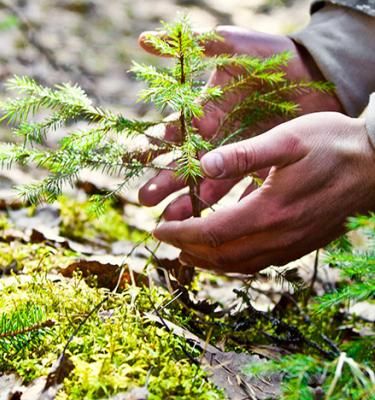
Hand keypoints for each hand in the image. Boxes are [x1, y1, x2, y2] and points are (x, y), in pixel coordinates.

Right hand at [138, 26, 342, 219]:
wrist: (315, 73)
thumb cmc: (271, 56)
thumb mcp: (233, 45)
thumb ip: (195, 45)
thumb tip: (144, 40)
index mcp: (205, 112)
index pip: (172, 132)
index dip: (151, 145)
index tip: (131, 159)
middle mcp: (216, 138)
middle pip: (185, 164)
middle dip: (164, 182)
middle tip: (145, 200)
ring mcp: (237, 155)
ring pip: (208, 183)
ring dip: (189, 201)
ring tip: (171, 219)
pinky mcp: (260, 166)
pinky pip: (242, 189)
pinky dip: (230, 205)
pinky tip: (215, 222)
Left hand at [153, 113, 374, 273]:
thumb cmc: (333, 146)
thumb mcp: (287, 140)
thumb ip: (243, 154)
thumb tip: (203, 165)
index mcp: (270, 210)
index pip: (211, 233)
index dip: (180, 233)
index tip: (158, 228)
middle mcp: (279, 236)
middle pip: (222, 255)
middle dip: (188, 249)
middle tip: (166, 241)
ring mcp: (291, 244)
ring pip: (239, 264)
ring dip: (208, 261)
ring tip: (187, 252)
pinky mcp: (300, 244)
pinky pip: (259, 263)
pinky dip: (233, 262)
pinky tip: (225, 253)